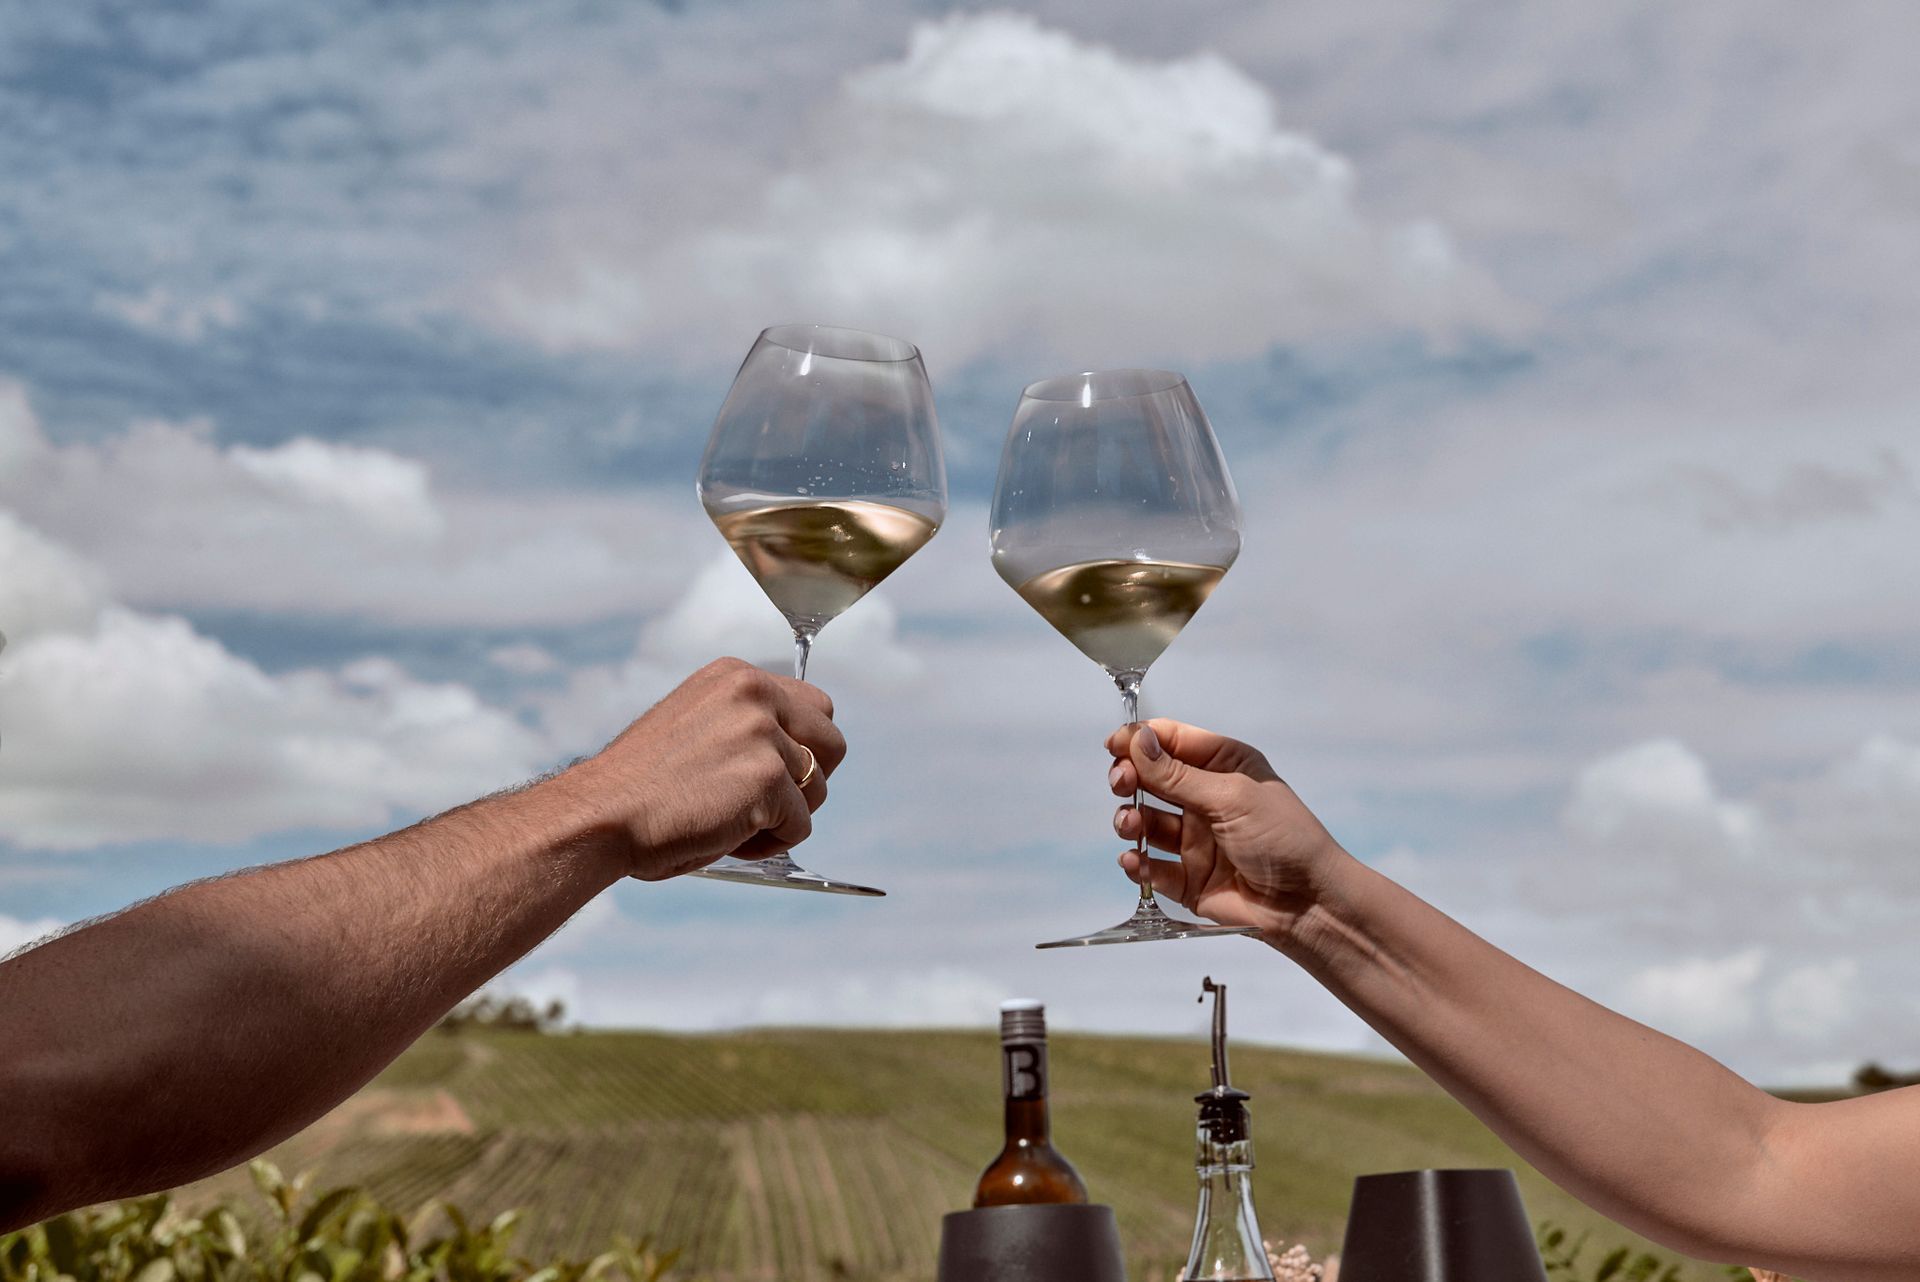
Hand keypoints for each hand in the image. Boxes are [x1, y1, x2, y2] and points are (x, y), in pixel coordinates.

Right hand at [574, 658, 846, 879]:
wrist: (600, 815)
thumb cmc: (637, 787)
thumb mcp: (696, 728)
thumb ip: (743, 728)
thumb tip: (797, 758)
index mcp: (735, 676)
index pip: (812, 705)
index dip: (800, 749)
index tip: (768, 774)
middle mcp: (754, 693)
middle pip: (832, 740)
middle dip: (811, 780)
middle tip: (767, 805)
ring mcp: (763, 734)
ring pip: (818, 789)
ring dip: (784, 817)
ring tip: (733, 825)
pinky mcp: (767, 778)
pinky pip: (800, 826)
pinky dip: (770, 844)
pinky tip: (727, 841)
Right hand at [1105, 719, 1343, 942]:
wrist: (1309, 905)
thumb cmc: (1283, 838)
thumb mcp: (1231, 797)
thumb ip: (1178, 775)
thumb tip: (1137, 740)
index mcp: (1224, 766)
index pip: (1172, 741)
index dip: (1140, 741)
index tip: (1113, 746)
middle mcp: (1205, 799)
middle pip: (1151, 779)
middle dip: (1130, 778)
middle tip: (1121, 784)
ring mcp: (1194, 840)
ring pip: (1145, 823)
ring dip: (1130, 820)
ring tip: (1130, 825)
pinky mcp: (1187, 879)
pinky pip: (1151, 867)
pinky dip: (1137, 863)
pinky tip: (1134, 861)